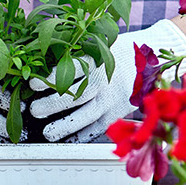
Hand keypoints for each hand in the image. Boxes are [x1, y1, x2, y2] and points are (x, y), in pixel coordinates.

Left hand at [29, 19, 185, 142]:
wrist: (151, 60)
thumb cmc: (117, 51)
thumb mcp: (98, 44)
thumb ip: (76, 53)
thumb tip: (41, 59)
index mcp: (98, 59)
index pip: (70, 69)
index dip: (51, 78)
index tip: (33, 84)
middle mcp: (104, 80)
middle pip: (76, 95)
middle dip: (52, 105)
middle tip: (34, 110)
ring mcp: (112, 98)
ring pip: (87, 115)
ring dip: (65, 126)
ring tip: (47, 133)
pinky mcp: (117, 112)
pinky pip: (99, 127)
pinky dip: (82, 136)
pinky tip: (66, 140)